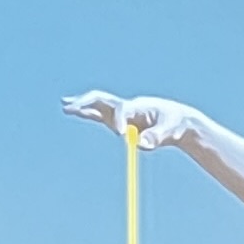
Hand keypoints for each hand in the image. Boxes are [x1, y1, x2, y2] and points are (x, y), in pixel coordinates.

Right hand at [62, 90, 201, 150]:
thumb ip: (157, 137)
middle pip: (102, 99)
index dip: (119, 120)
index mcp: (139, 106)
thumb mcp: (170, 130)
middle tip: (72, 108)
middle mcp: (126, 107)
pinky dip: (87, 113)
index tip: (122, 135)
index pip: (122, 109)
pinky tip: (75, 112)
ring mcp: (120, 114)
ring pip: (97, 106)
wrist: (177, 121)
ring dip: (82, 105)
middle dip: (86, 103)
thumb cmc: (175, 123)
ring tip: (66, 107)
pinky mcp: (119, 122)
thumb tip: (142, 144)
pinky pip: (100, 116)